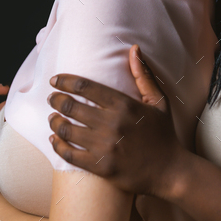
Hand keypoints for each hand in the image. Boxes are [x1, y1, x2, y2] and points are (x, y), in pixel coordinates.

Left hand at [47, 45, 186, 198]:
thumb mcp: (158, 101)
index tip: (55, 80)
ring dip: (54, 122)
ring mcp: (105, 146)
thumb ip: (143, 75)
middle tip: (51, 99)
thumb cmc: (163, 134)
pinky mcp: (101, 167)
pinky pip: (69, 154)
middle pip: (71, 106)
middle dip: (56, 100)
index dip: (65, 81)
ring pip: (66, 130)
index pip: (85, 87)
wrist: (169, 171)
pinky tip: (54, 140)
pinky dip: (57, 145)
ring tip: (52, 118)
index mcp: (124, 105)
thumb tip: (133, 48)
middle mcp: (112, 124)